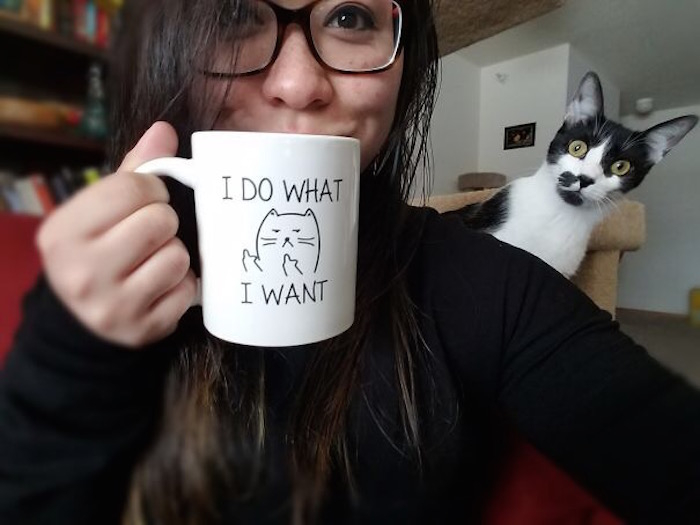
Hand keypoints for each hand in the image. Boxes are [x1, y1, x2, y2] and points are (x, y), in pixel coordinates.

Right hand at [36, 122, 196, 347]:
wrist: (82, 322)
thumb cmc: (96, 253)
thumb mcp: (99, 211)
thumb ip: (133, 170)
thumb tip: (165, 130)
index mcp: (63, 233)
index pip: (132, 188)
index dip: (151, 190)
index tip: (146, 200)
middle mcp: (82, 272)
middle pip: (161, 221)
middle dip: (163, 221)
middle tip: (151, 232)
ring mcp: (113, 306)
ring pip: (178, 256)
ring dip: (175, 254)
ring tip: (154, 259)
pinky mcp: (144, 329)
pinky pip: (188, 290)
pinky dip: (182, 284)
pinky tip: (161, 286)